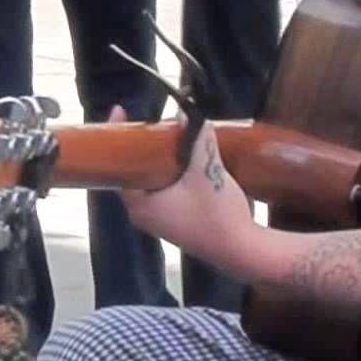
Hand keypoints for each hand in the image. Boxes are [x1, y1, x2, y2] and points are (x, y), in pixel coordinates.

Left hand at [115, 108, 256, 269]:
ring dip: (156, 158)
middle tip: (146, 121)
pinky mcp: (175, 222)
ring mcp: (159, 220)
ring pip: (149, 181)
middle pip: (132, 171)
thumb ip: (197, 138)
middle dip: (139, 145)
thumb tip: (186, 109)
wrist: (243, 250)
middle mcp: (142, 214)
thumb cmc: (219, 214)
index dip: (117, 136)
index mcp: (139, 204)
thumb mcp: (207, 169)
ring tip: (162, 133)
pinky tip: (181, 158)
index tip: (121, 110)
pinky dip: (167, 172)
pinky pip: (162, 190)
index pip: (118, 164)